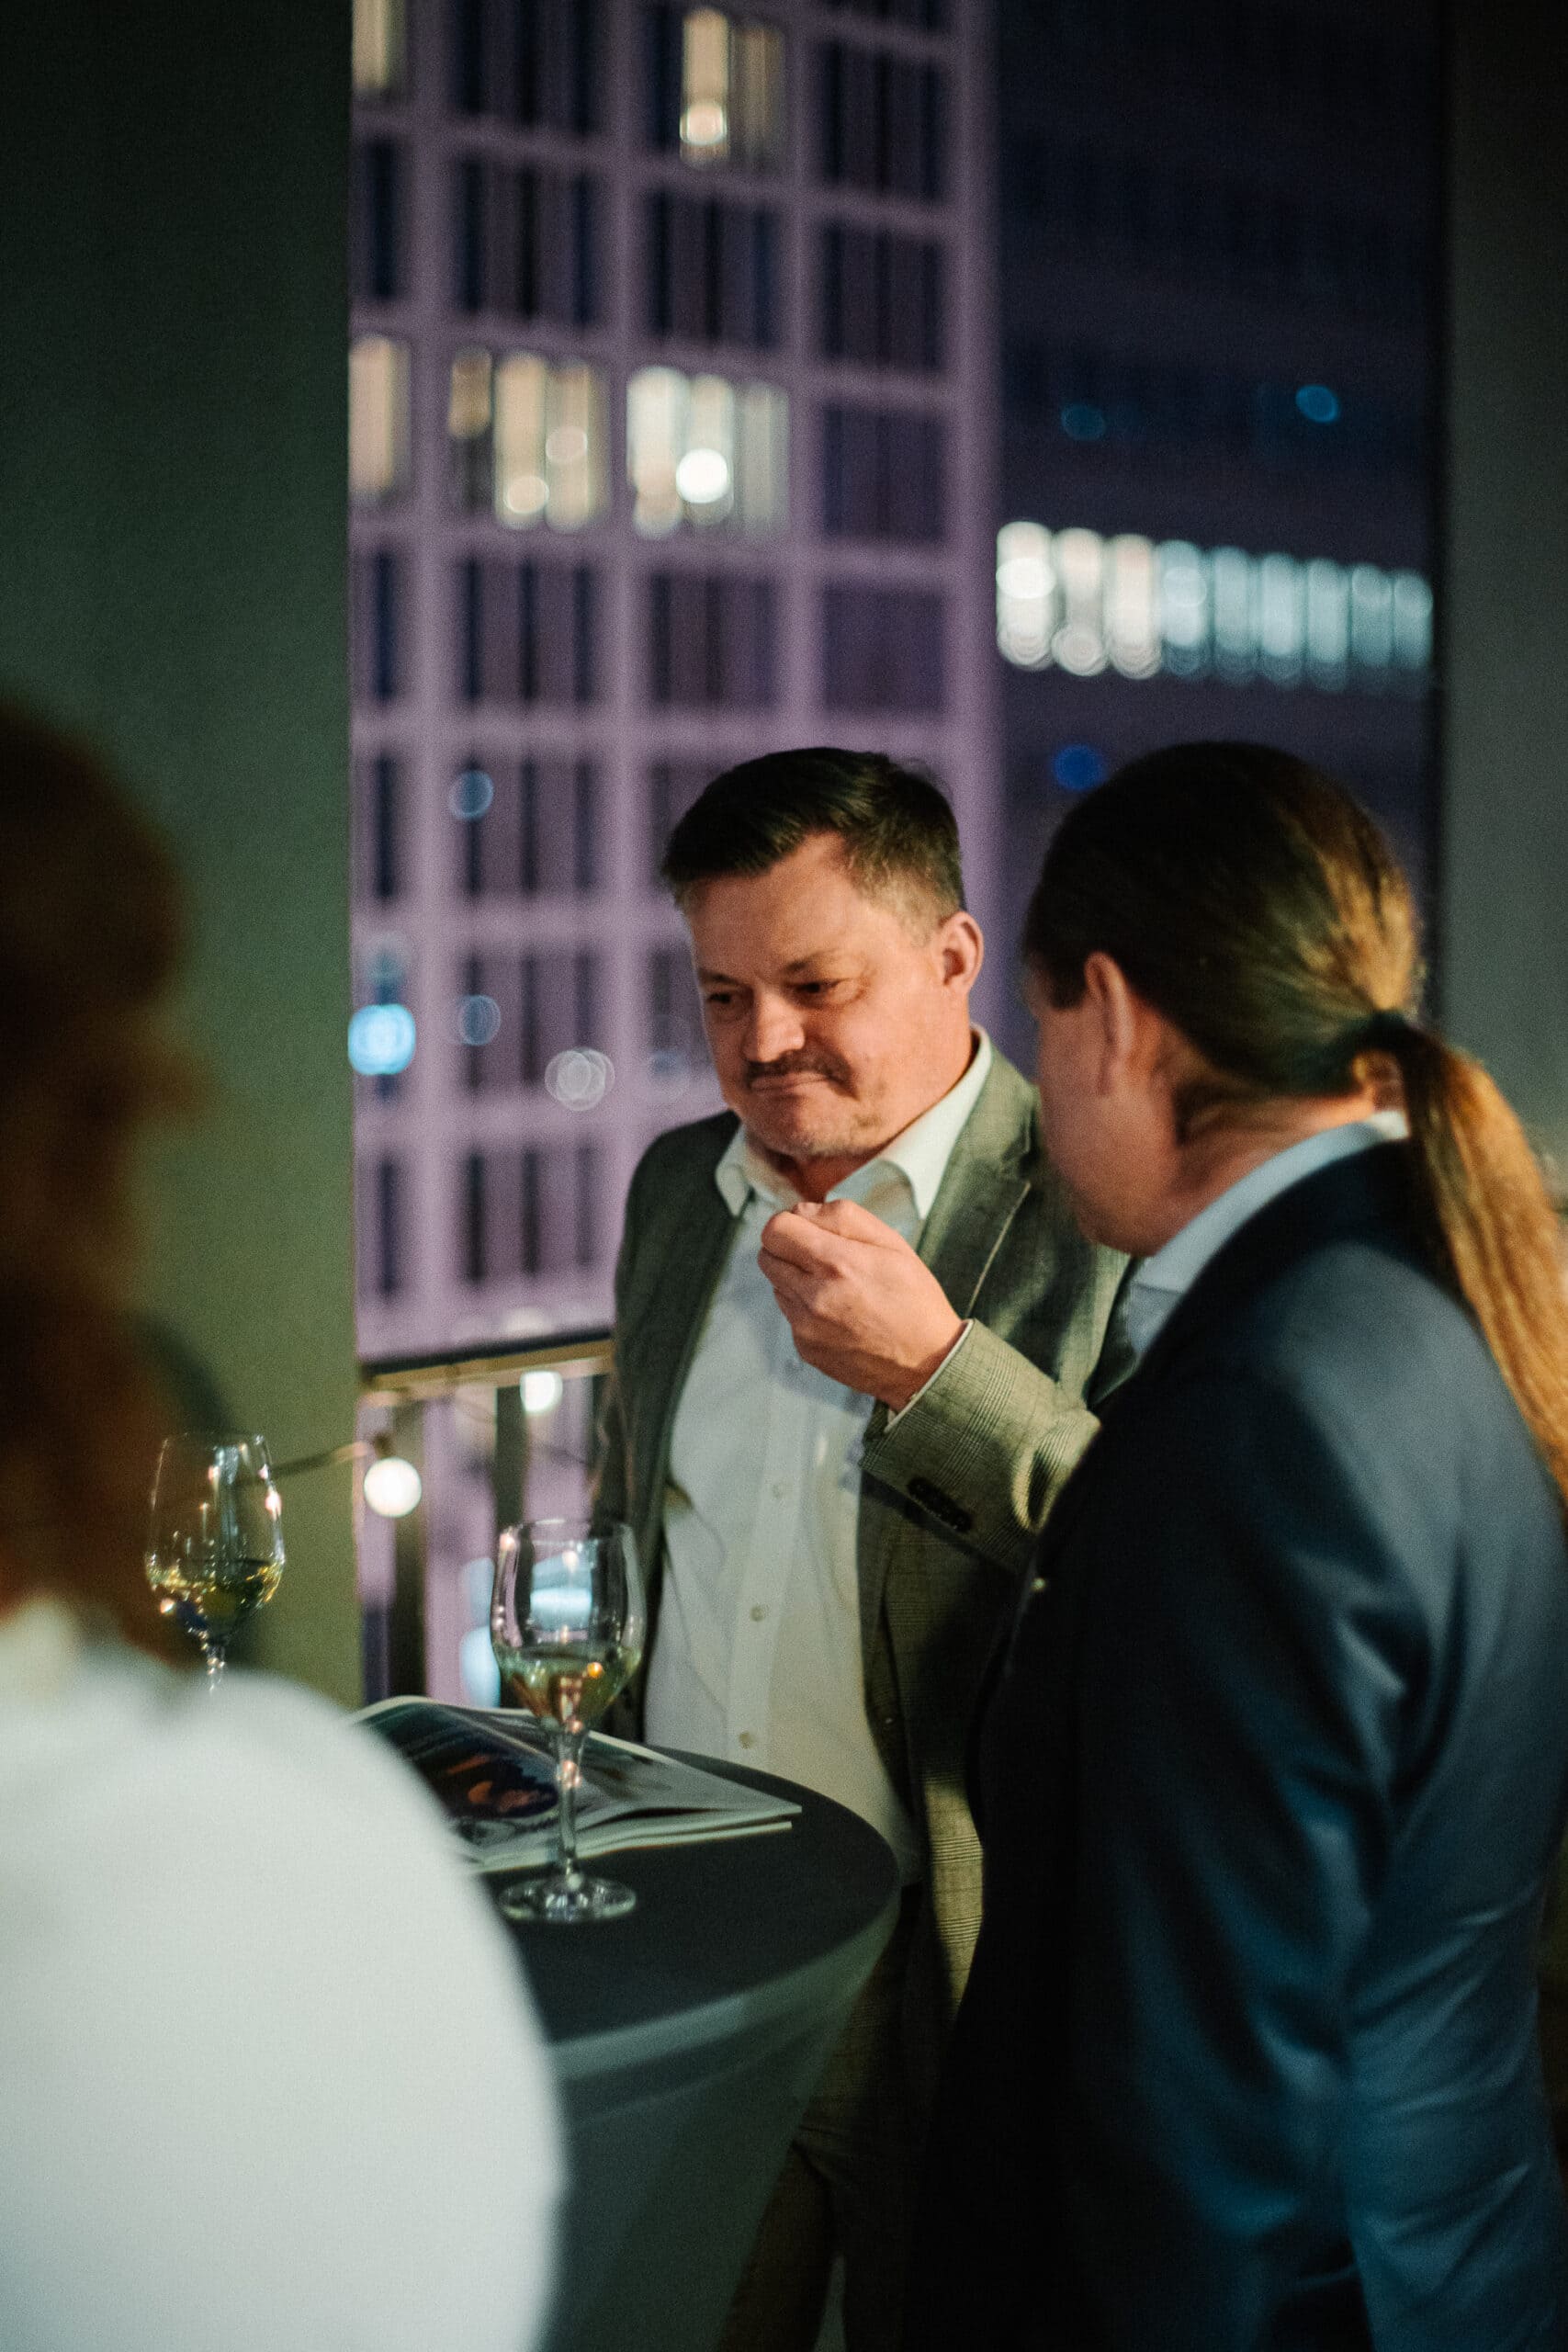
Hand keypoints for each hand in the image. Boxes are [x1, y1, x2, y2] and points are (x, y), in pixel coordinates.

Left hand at [757, 1199, 964, 1410]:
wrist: (927, 1364)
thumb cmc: (914, 1298)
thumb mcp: (891, 1243)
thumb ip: (842, 1217)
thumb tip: (800, 1211)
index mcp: (837, 1263)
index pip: (775, 1229)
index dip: (788, 1223)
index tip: (807, 1230)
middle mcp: (814, 1297)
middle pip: (767, 1256)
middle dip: (787, 1249)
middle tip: (820, 1256)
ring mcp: (806, 1327)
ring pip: (776, 1285)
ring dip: (796, 1279)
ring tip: (836, 1287)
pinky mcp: (805, 1348)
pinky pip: (790, 1315)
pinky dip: (806, 1308)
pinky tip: (839, 1314)